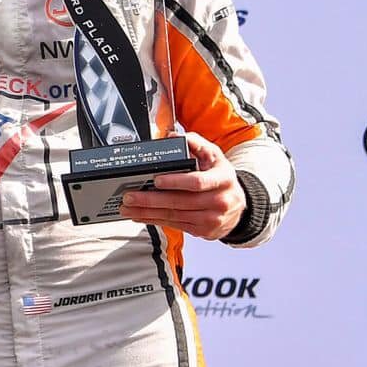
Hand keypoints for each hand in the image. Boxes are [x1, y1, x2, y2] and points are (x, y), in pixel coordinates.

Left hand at [116, 131, 244, 238]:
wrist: (239, 206)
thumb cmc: (221, 178)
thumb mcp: (215, 157)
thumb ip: (196, 143)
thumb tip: (173, 136)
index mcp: (222, 180)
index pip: (197, 182)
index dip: (176, 182)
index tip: (156, 180)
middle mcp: (219, 201)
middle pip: (181, 202)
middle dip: (151, 200)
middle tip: (130, 196)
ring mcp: (211, 219)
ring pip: (174, 216)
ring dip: (147, 212)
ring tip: (127, 208)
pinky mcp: (203, 230)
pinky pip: (175, 224)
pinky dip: (155, 220)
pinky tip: (140, 216)